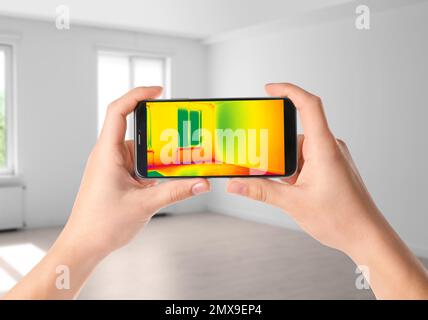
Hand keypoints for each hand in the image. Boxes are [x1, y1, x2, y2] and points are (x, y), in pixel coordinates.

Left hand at [4, 86, 209, 298]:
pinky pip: (140, 165)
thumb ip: (176, 192)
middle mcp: (109, 155)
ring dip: (160, 154)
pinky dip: (155, 168)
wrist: (84, 245)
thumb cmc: (102, 224)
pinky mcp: (119, 178)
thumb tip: (202, 182)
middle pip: (136, 130)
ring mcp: (114, 167)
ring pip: (141, 150)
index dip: (138, 95)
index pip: (119, 111)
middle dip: (161, 131)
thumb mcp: (145, 205)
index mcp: (107, 153)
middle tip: (184, 132)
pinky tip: (171, 176)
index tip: (159, 91)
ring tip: (183, 158)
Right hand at [227, 83, 379, 253]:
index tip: (268, 89)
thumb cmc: (341, 218)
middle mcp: (329, 147)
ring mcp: (331, 157)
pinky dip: (293, 169)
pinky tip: (287, 187)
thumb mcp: (294, 203)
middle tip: (258, 161)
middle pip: (294, 133)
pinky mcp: (331, 167)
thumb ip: (261, 191)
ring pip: (299, 149)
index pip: (308, 105)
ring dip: (284, 163)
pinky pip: (306, 159)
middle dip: (274, 148)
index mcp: (323, 148)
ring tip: (274, 181)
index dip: (288, 90)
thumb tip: (235, 184)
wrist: (366, 235)